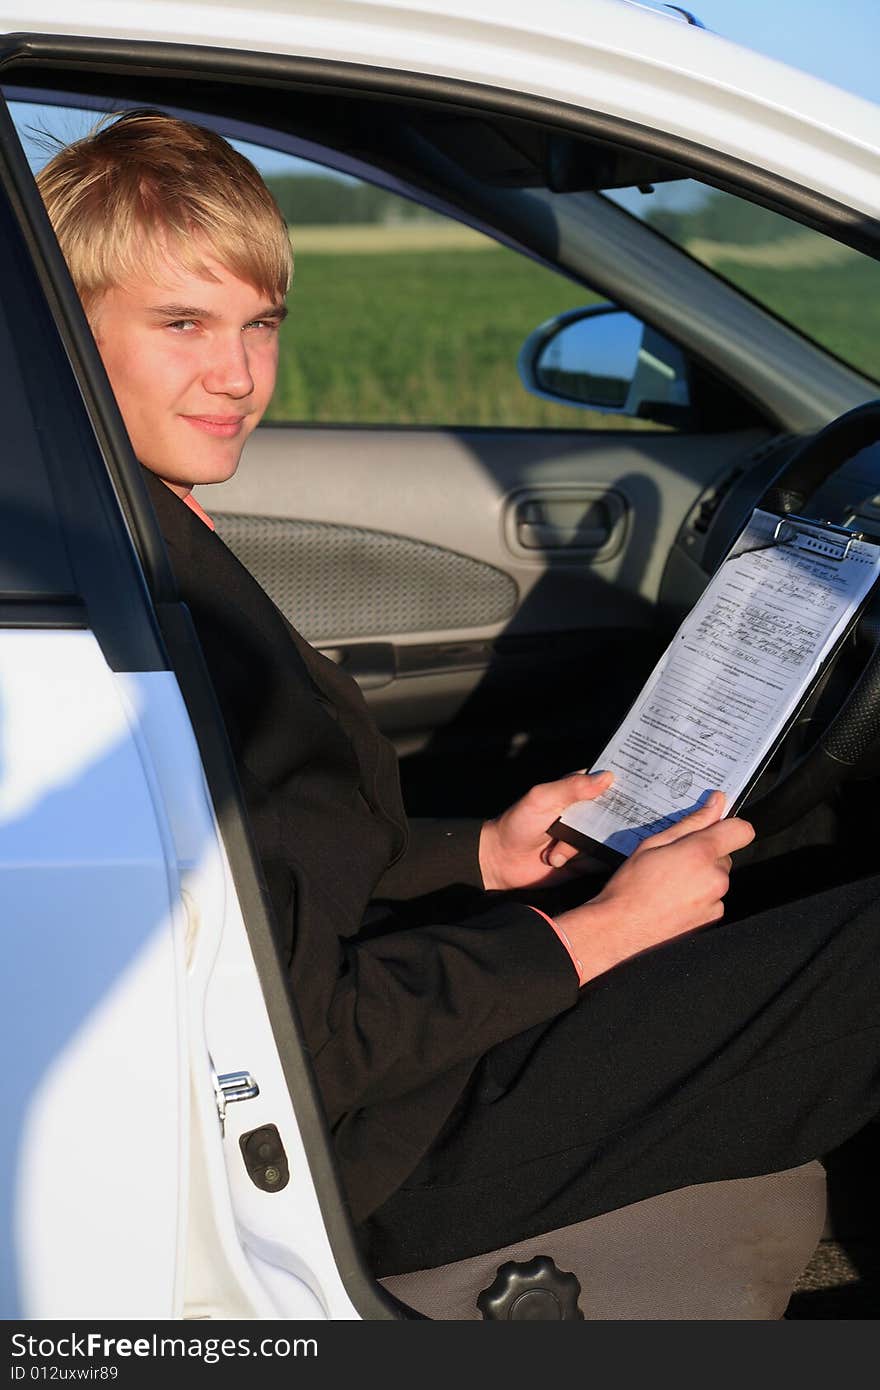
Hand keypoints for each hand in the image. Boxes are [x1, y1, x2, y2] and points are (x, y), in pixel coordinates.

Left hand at [478, 770, 613, 890]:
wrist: (500, 862)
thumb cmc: (517, 824)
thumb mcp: (541, 799)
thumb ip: (571, 787)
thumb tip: (607, 776)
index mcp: (576, 792)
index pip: (608, 784)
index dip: (625, 785)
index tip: (638, 789)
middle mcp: (586, 814)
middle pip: (616, 814)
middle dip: (612, 822)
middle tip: (585, 830)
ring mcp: (587, 837)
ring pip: (611, 839)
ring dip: (586, 847)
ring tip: (556, 849)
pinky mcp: (586, 860)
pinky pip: (603, 860)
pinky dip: (593, 862)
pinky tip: (569, 861)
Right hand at [555, 792, 754, 982]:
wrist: (621, 928)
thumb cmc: (631, 887)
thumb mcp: (653, 844)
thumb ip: (691, 822)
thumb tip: (716, 803)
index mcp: (701, 853)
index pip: (741, 830)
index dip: (728, 826)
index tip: (714, 827)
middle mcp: (715, 878)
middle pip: (724, 855)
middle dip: (705, 854)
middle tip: (675, 860)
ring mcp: (716, 901)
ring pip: (717, 877)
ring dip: (702, 876)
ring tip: (670, 883)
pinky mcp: (712, 918)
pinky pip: (713, 898)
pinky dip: (699, 896)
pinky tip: (674, 899)